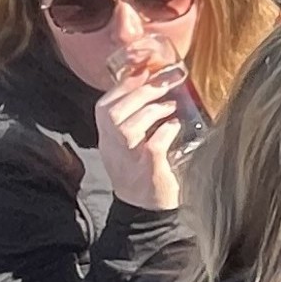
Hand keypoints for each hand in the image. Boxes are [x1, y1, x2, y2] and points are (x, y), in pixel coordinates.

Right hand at [94, 59, 187, 212]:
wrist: (144, 210)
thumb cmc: (141, 170)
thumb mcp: (129, 144)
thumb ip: (134, 118)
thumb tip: (152, 84)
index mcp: (107, 140)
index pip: (104, 106)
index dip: (124, 85)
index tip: (145, 71)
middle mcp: (112, 149)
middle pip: (112, 113)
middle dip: (140, 92)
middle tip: (164, 82)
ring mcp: (128, 160)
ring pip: (127, 127)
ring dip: (152, 110)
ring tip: (171, 106)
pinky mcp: (148, 170)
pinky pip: (153, 145)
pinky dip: (166, 131)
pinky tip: (176, 126)